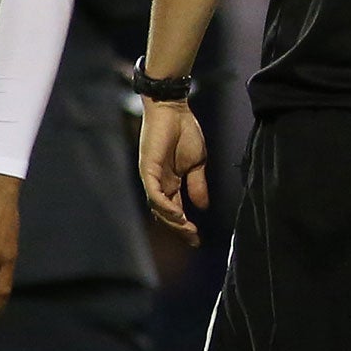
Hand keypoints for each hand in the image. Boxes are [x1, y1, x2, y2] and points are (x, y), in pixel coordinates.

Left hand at [138, 99, 209, 246]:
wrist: (174, 110)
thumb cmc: (185, 132)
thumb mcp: (197, 164)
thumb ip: (198, 185)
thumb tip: (203, 206)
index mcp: (172, 183)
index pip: (176, 210)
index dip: (185, 227)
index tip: (197, 240)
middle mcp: (160, 184)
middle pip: (166, 214)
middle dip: (179, 229)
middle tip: (194, 239)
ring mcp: (152, 178)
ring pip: (158, 208)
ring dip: (172, 221)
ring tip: (187, 229)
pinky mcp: (148, 170)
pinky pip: (154, 194)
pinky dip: (165, 206)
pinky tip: (178, 214)